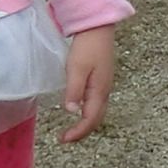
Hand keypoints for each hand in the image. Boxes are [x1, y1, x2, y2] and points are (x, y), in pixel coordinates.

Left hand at [52, 24, 115, 143]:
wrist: (98, 28)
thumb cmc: (86, 47)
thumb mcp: (76, 68)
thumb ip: (74, 90)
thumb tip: (71, 111)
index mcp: (99, 91)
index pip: (90, 119)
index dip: (77, 132)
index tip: (63, 139)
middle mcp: (105, 91)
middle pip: (96, 119)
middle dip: (82, 132)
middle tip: (66, 138)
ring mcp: (105, 86)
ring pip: (97, 112)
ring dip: (85, 124)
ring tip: (71, 129)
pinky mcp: (102, 80)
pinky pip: (96, 103)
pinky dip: (88, 113)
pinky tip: (78, 110)